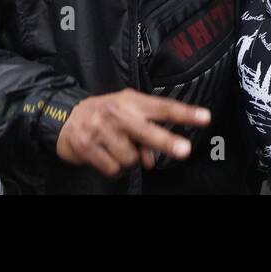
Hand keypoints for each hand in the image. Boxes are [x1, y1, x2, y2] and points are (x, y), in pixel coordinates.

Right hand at [56, 88, 209, 177]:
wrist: (65, 117)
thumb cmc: (105, 114)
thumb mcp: (127, 114)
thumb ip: (146, 133)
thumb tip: (152, 159)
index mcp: (132, 102)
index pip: (164, 107)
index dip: (185, 113)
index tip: (205, 117)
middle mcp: (118, 114)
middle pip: (148, 131)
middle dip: (167, 142)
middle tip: (185, 150)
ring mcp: (101, 131)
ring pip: (130, 158)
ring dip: (129, 160)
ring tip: (120, 149)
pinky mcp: (87, 147)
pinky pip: (112, 169)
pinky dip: (115, 169)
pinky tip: (108, 157)